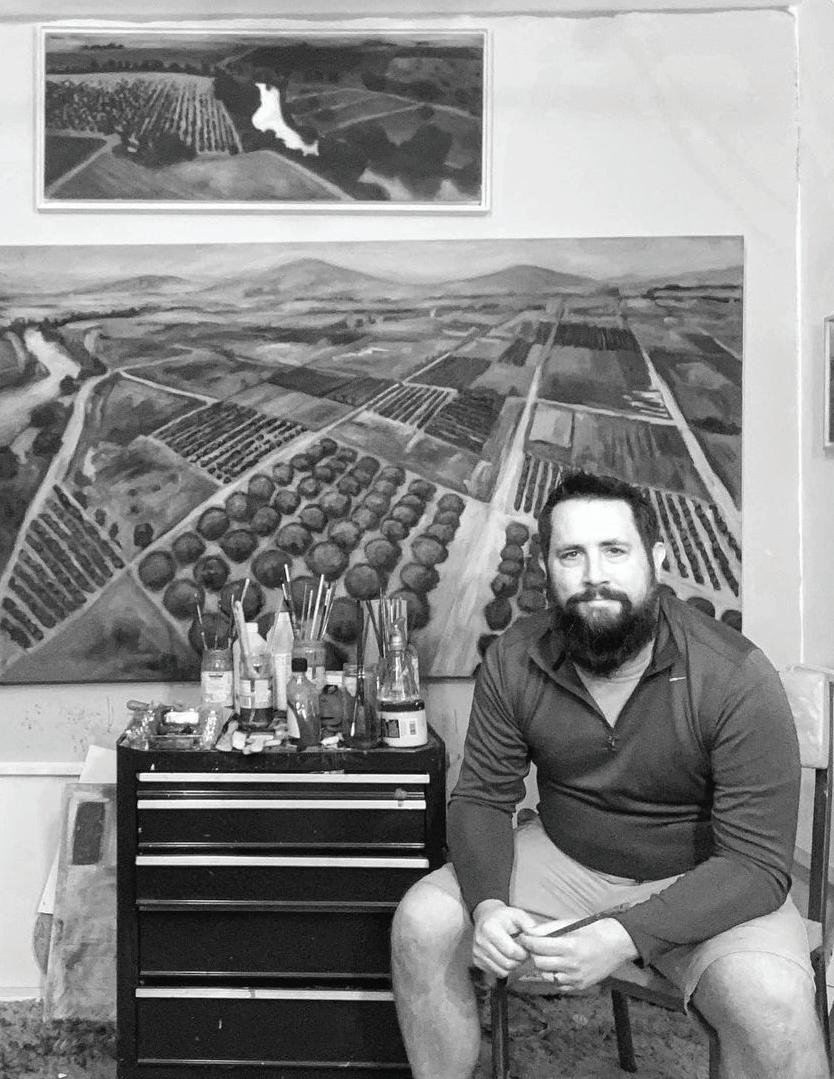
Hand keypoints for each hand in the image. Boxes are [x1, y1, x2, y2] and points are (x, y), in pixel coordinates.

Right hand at [471, 900, 539, 978]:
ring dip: (513, 966)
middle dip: (520, 961)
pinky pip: (496, 973)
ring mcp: (477, 953)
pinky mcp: (477, 961)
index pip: (512, 951)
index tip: (528, 947)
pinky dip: (505, 968)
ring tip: (515, 953)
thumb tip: (538, 936)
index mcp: (489, 928)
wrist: (485, 916)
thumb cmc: (503, 916)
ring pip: (502, 972)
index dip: (524, 953)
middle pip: (507, 964)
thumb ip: (529, 925)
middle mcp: (480, 942)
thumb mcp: (517, 914)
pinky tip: (506, 956)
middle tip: (523, 951)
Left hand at [517, 917, 638, 991]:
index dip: (527, 942)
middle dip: (533, 953)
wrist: (617, 944)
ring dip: (543, 965)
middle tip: (535, 946)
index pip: (538, 947)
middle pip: (539, 963)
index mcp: (570, 946)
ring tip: (548, 955)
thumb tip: (529, 932)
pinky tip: (559, 966)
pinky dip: (554, 975)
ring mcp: (576, 978)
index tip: (523, 937)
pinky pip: (557, 984)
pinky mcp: (579, 986)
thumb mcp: (571, 923)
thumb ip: (548, 928)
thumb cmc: (594, 930)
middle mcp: (572, 965)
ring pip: (546, 975)